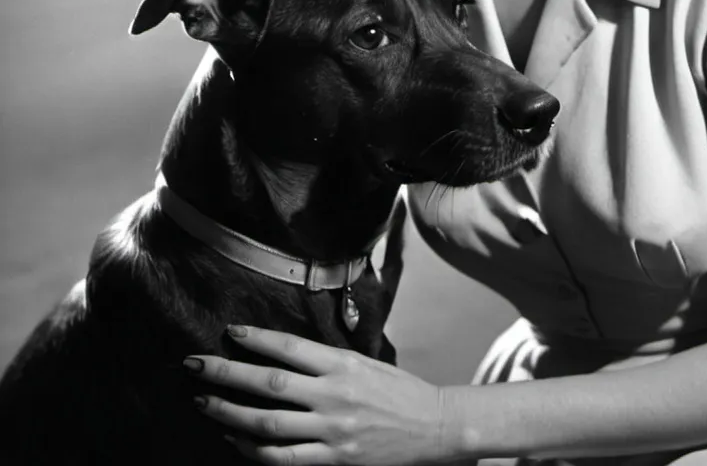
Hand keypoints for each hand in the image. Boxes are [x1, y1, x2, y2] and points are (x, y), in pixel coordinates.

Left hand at [185, 325, 449, 464]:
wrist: (433, 427)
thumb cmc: (399, 391)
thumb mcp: (365, 363)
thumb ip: (327, 362)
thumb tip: (284, 355)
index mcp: (343, 364)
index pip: (289, 346)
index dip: (256, 338)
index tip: (229, 332)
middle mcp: (333, 395)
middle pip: (269, 383)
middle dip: (226, 373)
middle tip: (194, 365)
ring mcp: (331, 431)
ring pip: (268, 423)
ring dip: (230, 413)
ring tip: (203, 404)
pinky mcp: (334, 460)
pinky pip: (283, 458)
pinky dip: (254, 449)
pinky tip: (235, 438)